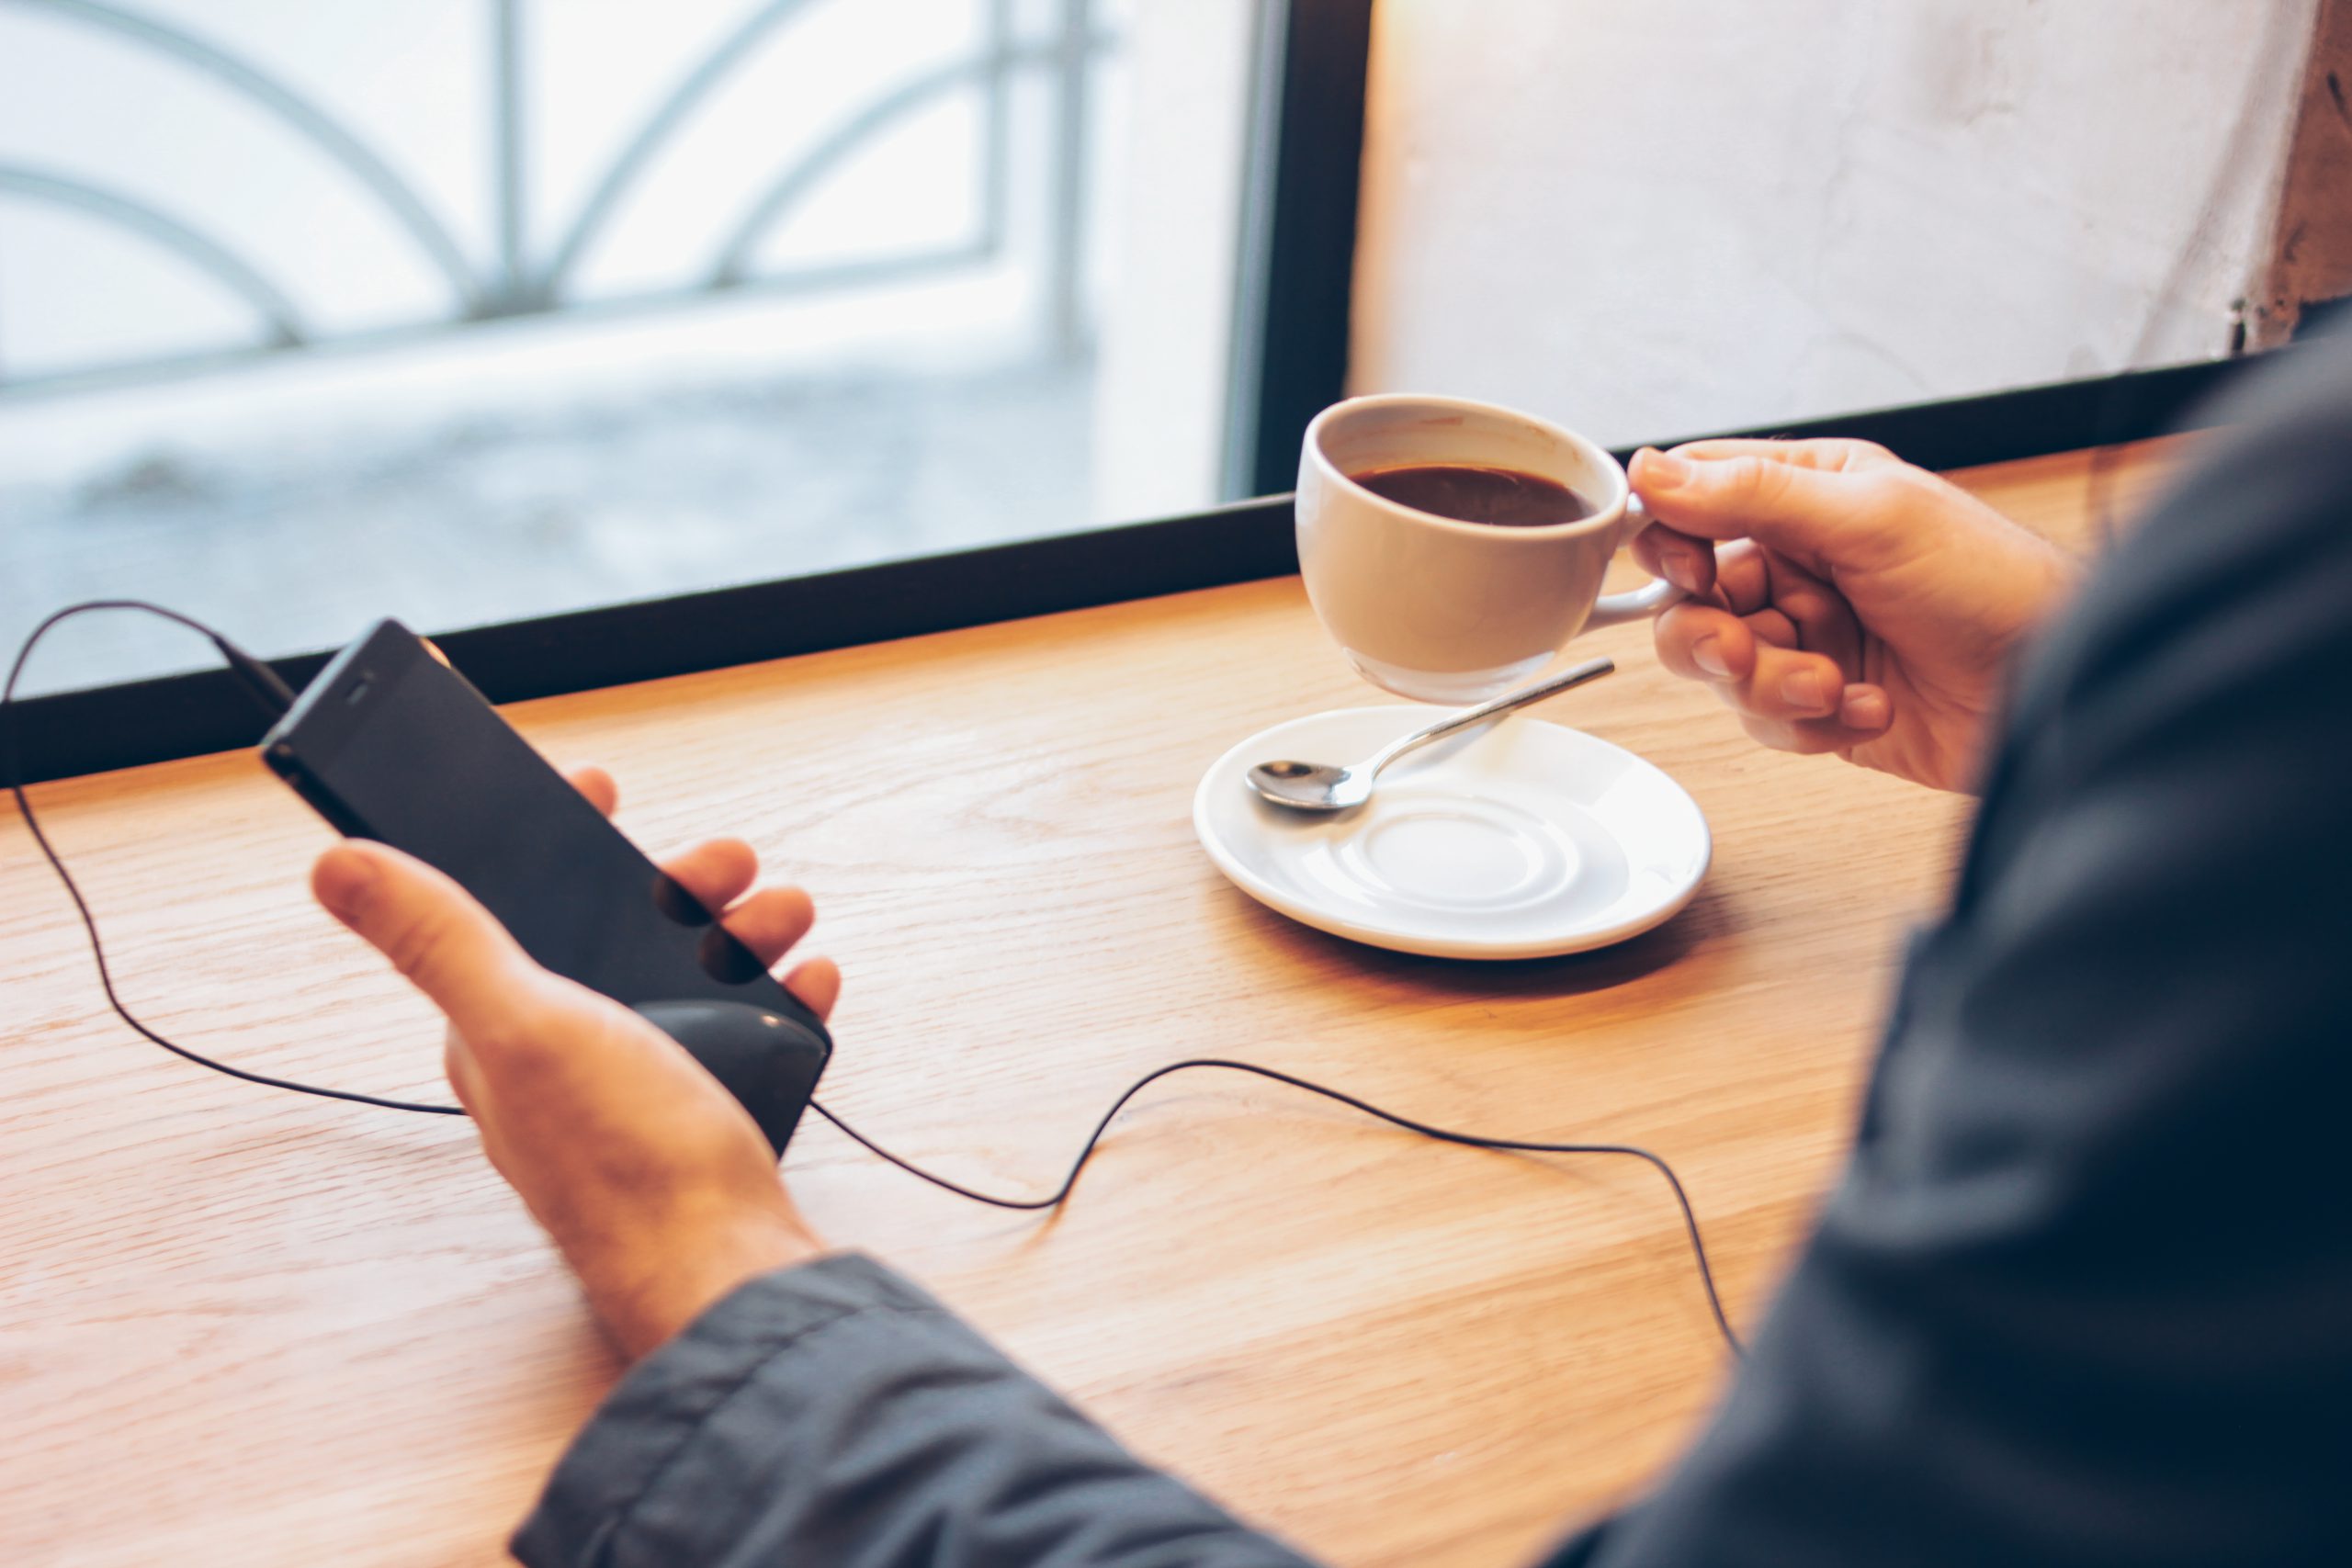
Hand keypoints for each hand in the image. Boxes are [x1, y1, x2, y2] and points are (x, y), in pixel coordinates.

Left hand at [310, 766, 842, 1359]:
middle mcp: (568, 1054)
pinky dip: (783, 994)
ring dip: (744, 928)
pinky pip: (750, 1029)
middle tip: (724, 865)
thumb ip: (441, 940)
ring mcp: (643, 1085)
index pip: (507, 907)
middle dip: (679, 881)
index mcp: (505, 1029)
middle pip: (617, 932)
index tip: (595, 784)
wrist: (725, 1271)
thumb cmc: (623, 1162)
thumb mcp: (524, 1025)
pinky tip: (807, 982)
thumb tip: (337, 864)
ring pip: (693, 973)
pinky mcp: (710, 1112)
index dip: (549, 837)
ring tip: (783, 918)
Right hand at [1629, 439, 2076, 792]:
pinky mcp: (1818, 703)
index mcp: (1808, 493)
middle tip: (1742, 651)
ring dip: (1768, 684)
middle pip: (1687, 596)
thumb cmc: (1996, 587)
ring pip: (1718, 666)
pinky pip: (1763, 720)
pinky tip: (1870, 707)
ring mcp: (1806, 635)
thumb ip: (1753, 494)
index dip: (1672, 538)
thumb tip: (1650, 471)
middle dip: (1710, 633)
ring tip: (1829, 687)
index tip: (1692, 571)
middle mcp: (1798, 562)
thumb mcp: (1872, 519)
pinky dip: (1810, 722)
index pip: (1693, 498)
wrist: (2056, 691)